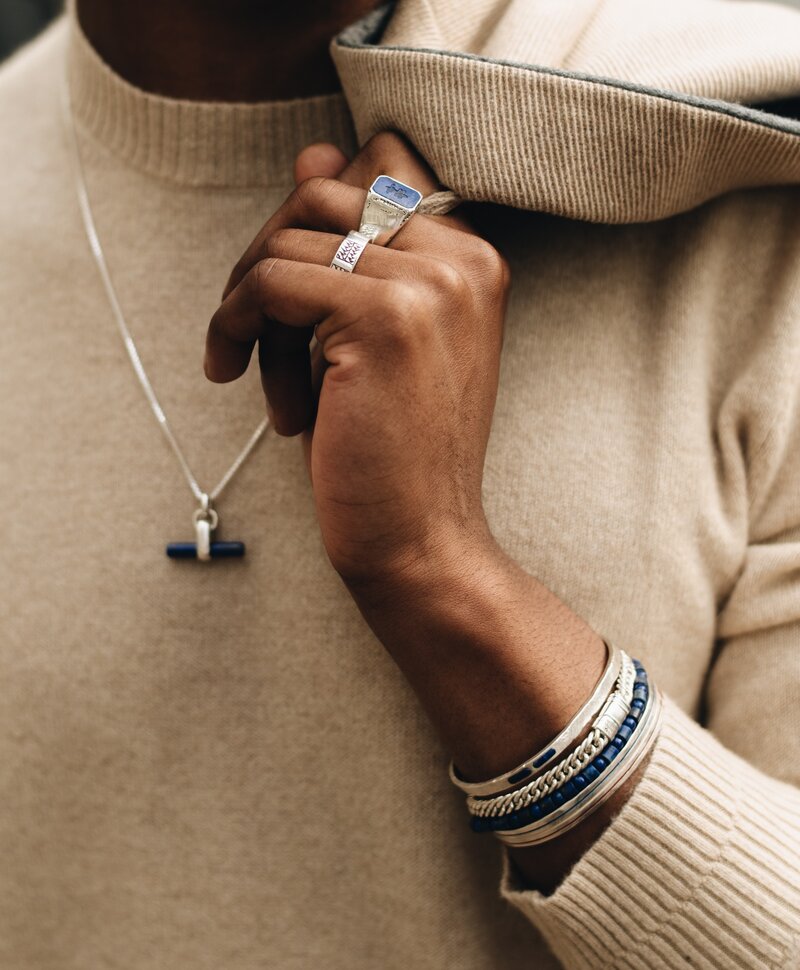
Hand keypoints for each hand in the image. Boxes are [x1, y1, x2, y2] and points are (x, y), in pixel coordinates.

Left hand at [205, 132, 509, 592]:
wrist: (420, 540)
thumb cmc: (391, 448)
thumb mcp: (374, 335)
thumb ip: (351, 245)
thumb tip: (311, 152)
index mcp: (474, 258)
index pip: (381, 164)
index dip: (314, 214)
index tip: (289, 287)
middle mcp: (465, 256)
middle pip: (324, 192)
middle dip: (269, 254)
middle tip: (253, 327)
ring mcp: (433, 282)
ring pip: (291, 237)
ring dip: (252, 304)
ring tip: (259, 374)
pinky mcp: (387, 317)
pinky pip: (272, 281)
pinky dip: (236, 324)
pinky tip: (235, 375)